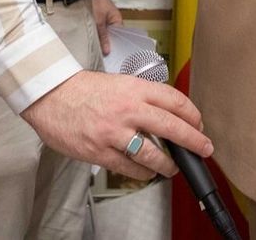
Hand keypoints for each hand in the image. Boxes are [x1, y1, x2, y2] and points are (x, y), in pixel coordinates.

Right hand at [22, 70, 212, 182]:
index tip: (199, 124)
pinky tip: (147, 172)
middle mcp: (128, 109)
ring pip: (153, 154)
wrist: (51, 96)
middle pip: (172, 127)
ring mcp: (114, 132)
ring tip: (173, 168)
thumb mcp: (119, 83)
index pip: (175, 101)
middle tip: (204, 148)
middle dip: (194, 141)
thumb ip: (142, 97)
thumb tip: (168, 115)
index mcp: (135, 89)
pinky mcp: (100, 151)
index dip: (192, 115)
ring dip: (168, 164)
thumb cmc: (83, 89)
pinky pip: (129, 167)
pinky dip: (142, 172)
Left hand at [92, 0, 124, 54]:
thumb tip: (107, 51)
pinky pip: (97, 31)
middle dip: (106, 43)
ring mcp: (104, 20)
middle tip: (100, 52)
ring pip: (103, 34)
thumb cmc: (95, 1)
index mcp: (117, 20)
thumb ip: (103, 37)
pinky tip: (90, 40)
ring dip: (99, 39)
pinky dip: (94, 35)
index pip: (119, 37)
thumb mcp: (99, 21)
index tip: (109, 54)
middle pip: (111, 37)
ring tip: (94, 47)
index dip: (114, 46)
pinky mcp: (96, 20)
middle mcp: (112, 21)